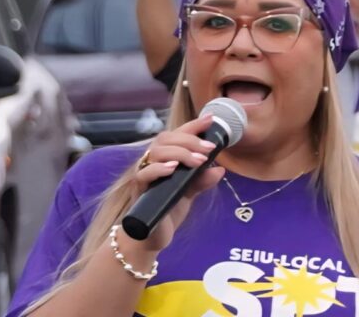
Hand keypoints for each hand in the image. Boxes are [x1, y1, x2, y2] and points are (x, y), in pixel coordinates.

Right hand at [130, 115, 225, 252]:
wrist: (153, 237)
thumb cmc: (168, 209)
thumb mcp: (190, 193)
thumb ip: (202, 181)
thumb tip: (220, 170)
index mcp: (166, 158)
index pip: (177, 135)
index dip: (193, 126)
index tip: (211, 120)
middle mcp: (152, 162)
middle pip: (166, 138)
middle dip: (190, 140)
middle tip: (209, 149)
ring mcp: (144, 175)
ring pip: (156, 152)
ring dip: (180, 152)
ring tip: (199, 160)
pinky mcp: (138, 190)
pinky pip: (144, 174)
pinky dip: (159, 169)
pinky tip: (173, 168)